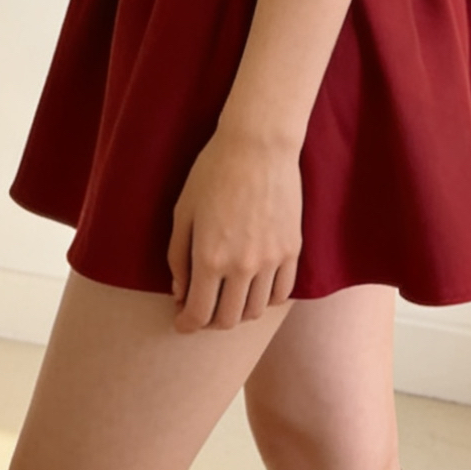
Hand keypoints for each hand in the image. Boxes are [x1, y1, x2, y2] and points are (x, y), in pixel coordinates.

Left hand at [167, 127, 301, 333]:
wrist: (258, 145)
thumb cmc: (213, 172)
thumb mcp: (183, 211)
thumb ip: (178, 257)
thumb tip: (180, 292)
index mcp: (210, 258)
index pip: (199, 313)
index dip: (187, 324)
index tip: (182, 323)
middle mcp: (243, 267)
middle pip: (228, 319)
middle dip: (210, 321)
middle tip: (202, 310)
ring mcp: (271, 260)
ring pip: (256, 311)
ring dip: (238, 312)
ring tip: (228, 298)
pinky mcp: (292, 250)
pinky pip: (281, 294)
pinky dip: (266, 300)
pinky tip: (255, 289)